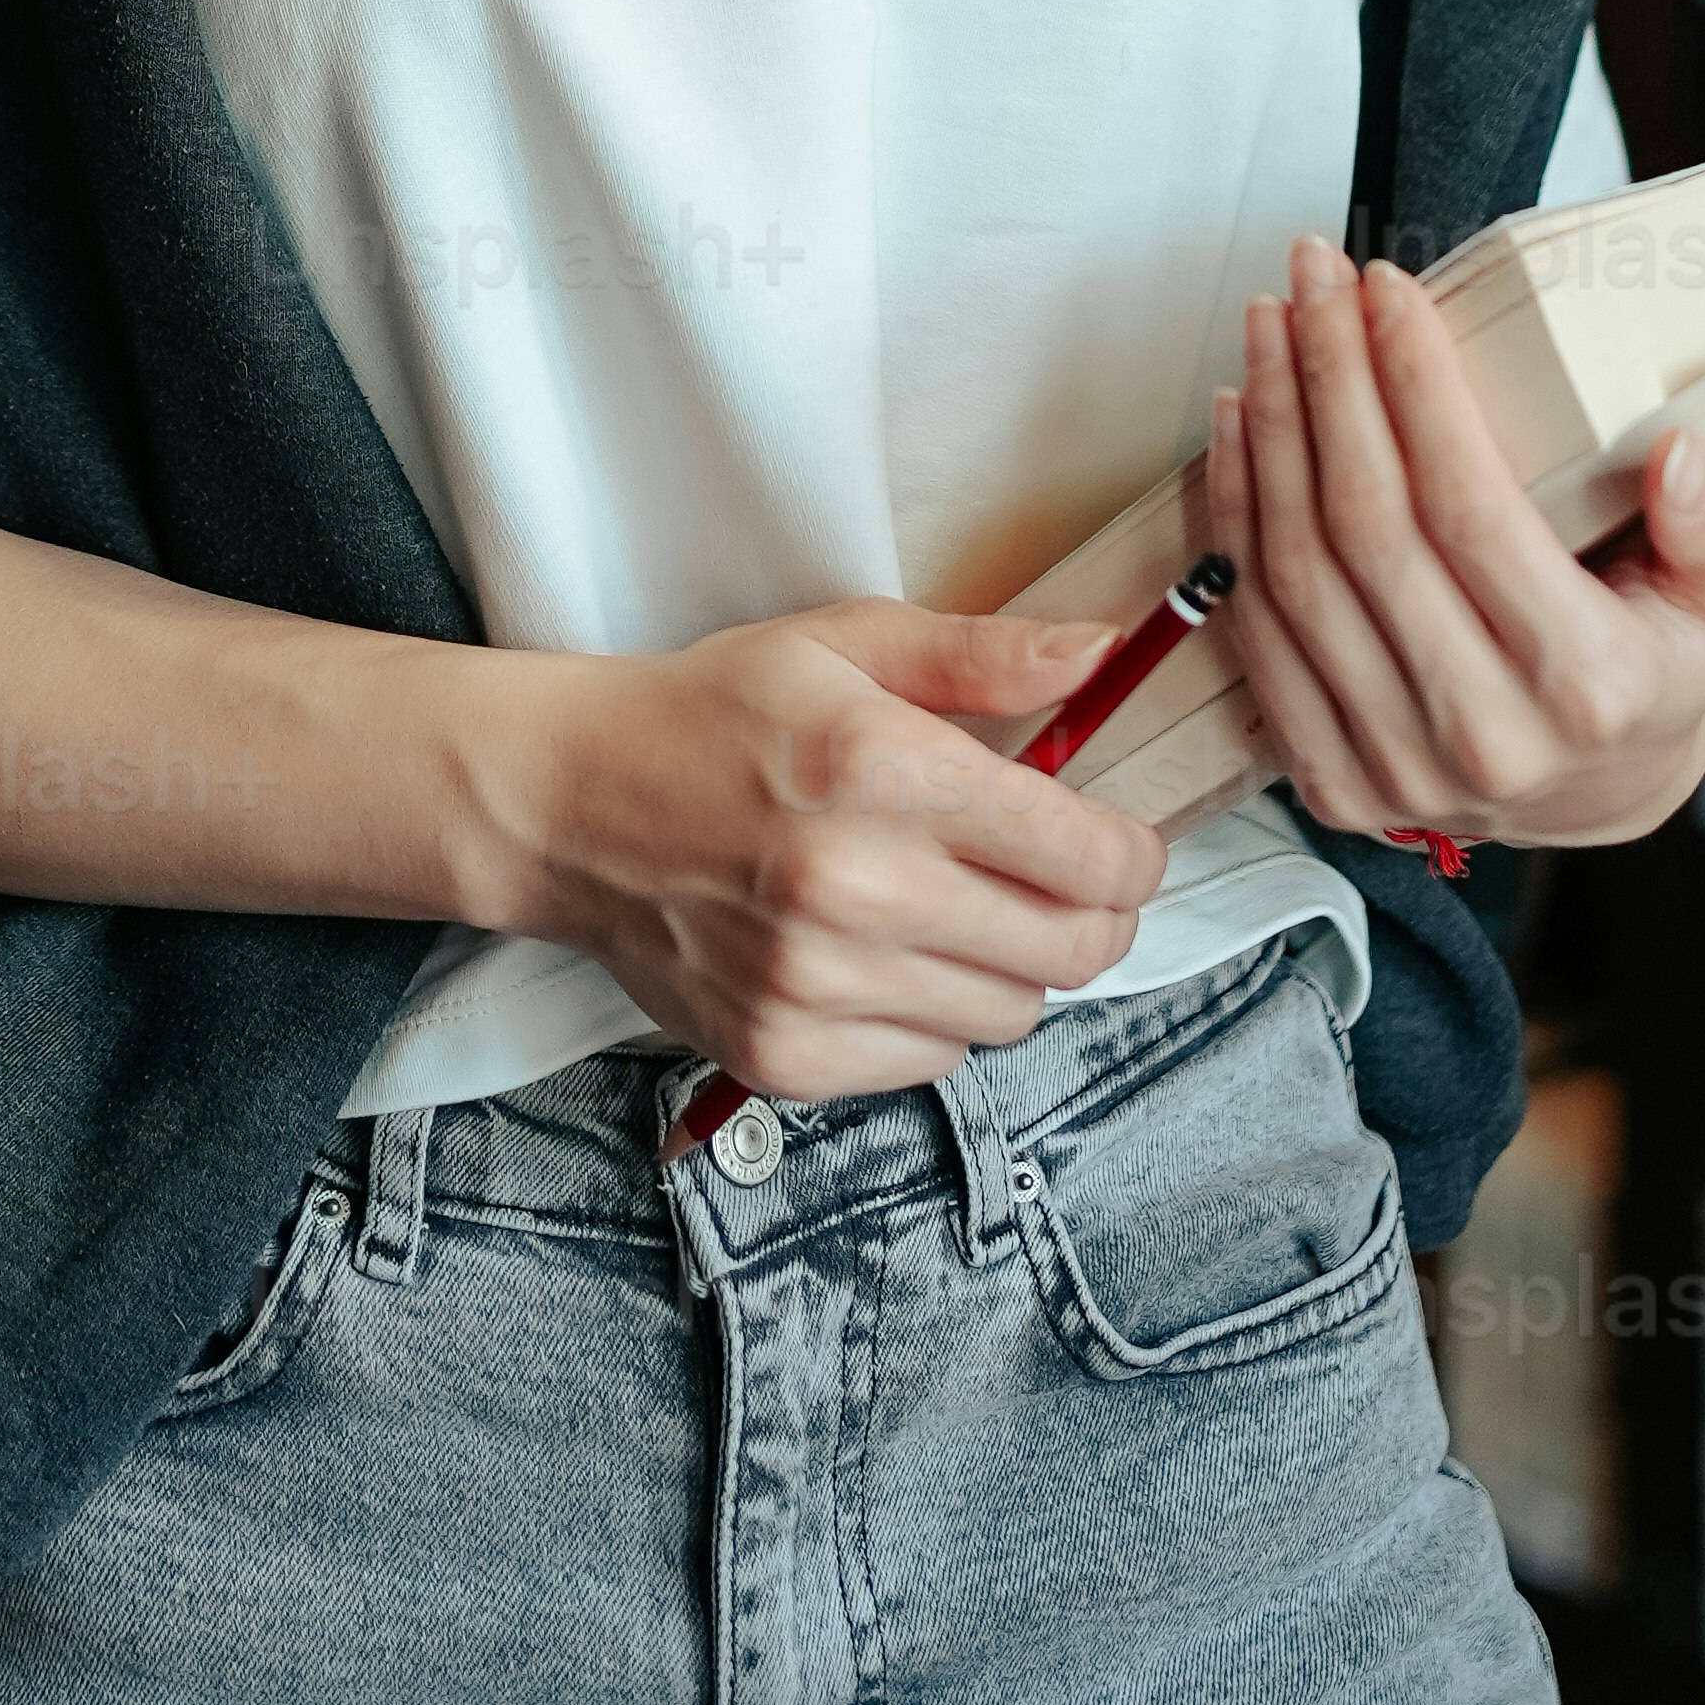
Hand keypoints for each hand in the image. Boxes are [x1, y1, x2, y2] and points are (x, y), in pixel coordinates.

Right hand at [494, 598, 1171, 1101]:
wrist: (571, 806)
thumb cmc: (715, 713)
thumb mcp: (845, 641)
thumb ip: (983, 653)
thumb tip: (1099, 653)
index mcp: (882, 769)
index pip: (1085, 857)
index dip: (1133, 856)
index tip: (1122, 843)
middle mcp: (855, 888)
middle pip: (1069, 951)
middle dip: (1094, 916)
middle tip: (1064, 882)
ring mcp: (816, 985)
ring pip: (1010, 1014)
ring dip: (1013, 967)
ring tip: (961, 909)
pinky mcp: (785, 1054)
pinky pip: (933, 1063)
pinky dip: (939, 1016)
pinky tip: (896, 957)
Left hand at [1206, 234, 1704, 856]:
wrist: (1593, 796)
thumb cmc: (1648, 676)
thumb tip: (1680, 459)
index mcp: (1590, 687)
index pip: (1471, 508)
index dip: (1415, 386)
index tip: (1389, 293)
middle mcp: (1486, 736)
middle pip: (1369, 526)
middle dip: (1330, 378)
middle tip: (1314, 282)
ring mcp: (1396, 768)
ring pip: (1298, 568)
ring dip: (1274, 428)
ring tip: (1271, 328)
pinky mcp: (1330, 778)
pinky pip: (1260, 625)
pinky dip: (1237, 512)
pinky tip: (1241, 423)